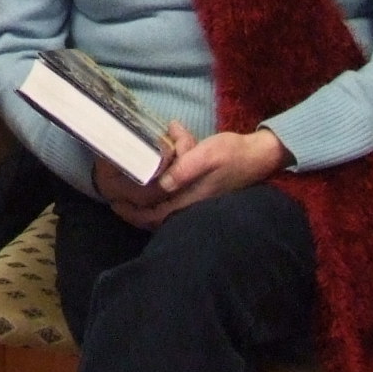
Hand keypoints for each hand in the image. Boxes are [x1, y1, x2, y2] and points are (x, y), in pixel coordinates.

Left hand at [104, 123, 290, 228]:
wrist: (259, 156)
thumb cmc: (232, 153)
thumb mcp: (207, 154)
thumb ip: (185, 169)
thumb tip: (162, 182)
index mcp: (190, 199)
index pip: (153, 215)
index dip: (132, 212)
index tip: (113, 203)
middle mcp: (192, 206)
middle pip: (155, 218)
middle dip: (133, 212)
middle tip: (113, 201)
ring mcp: (197, 203)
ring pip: (162, 213)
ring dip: (143, 208)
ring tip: (126, 199)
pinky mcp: (200, 197)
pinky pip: (172, 206)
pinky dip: (157, 202)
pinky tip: (150, 192)